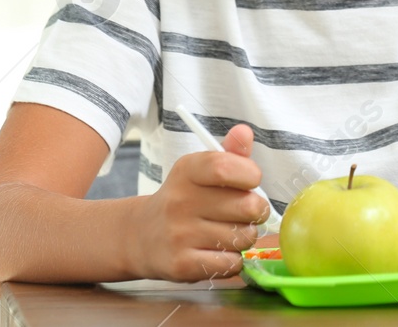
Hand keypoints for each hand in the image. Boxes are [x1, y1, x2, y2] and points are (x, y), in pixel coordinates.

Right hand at [128, 124, 268, 281]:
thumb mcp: (200, 171)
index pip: (226, 167)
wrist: (141, 237)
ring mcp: (178, 235)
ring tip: (229, 232)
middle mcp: (179, 202)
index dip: (250, 175)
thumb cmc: (184, 199)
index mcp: (187, 171)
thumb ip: (229, 154)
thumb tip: (245, 132)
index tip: (252, 181)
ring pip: (243, 237)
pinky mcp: (181, 265)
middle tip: (245, 212)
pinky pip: (230, 263)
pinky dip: (233, 260)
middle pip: (247, 206)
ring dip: (245, 237)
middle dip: (257, 211)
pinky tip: (219, 252)